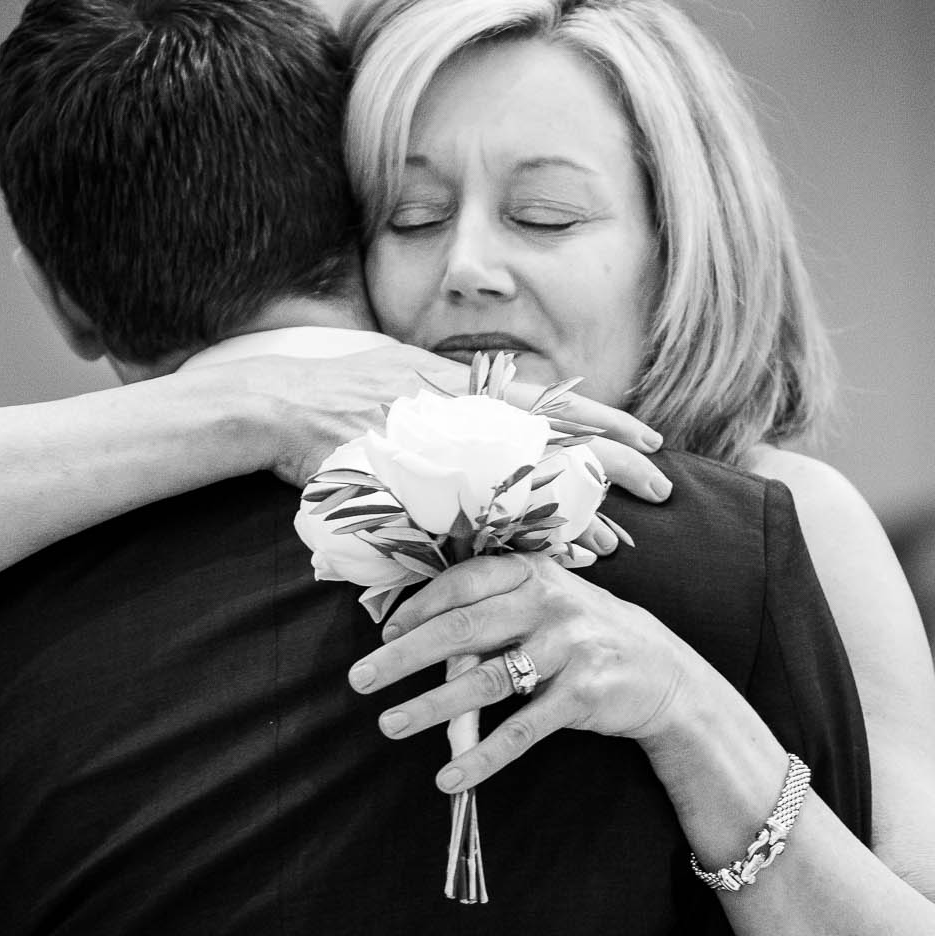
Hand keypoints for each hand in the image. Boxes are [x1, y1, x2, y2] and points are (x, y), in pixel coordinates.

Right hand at [204, 343, 675, 547]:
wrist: (270, 402)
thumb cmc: (329, 387)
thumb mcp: (394, 372)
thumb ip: (440, 394)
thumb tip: (475, 402)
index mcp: (463, 384)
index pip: (550, 400)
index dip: (603, 419)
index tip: (651, 436)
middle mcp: (463, 412)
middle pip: (556, 438)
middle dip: (613, 462)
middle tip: (664, 485)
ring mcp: (441, 449)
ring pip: (525, 486)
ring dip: (571, 516)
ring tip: (618, 543)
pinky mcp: (414, 485)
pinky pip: (475, 522)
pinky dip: (512, 543)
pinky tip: (546, 563)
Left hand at [348, 554, 696, 791]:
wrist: (662, 671)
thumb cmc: (582, 635)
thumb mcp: (546, 604)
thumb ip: (492, 612)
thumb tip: (416, 640)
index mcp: (532, 573)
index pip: (462, 583)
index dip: (417, 608)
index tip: (383, 633)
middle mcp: (549, 604)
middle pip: (462, 629)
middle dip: (403, 657)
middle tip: (360, 679)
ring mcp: (567, 649)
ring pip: (485, 681)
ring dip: (432, 707)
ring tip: (390, 724)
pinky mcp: (581, 695)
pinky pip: (520, 731)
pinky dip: (482, 756)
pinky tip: (450, 777)